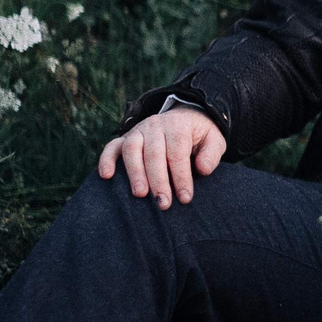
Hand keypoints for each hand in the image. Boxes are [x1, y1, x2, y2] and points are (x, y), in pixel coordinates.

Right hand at [96, 106, 226, 208]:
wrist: (184, 118)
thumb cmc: (200, 137)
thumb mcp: (215, 141)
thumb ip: (211, 154)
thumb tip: (202, 170)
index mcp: (178, 126)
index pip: (178, 152)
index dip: (181, 176)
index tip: (185, 198)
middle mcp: (156, 125)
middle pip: (154, 153)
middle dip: (158, 180)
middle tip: (163, 203)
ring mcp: (138, 131)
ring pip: (132, 149)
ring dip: (134, 172)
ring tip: (140, 195)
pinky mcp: (125, 138)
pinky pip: (112, 146)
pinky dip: (106, 159)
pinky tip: (106, 176)